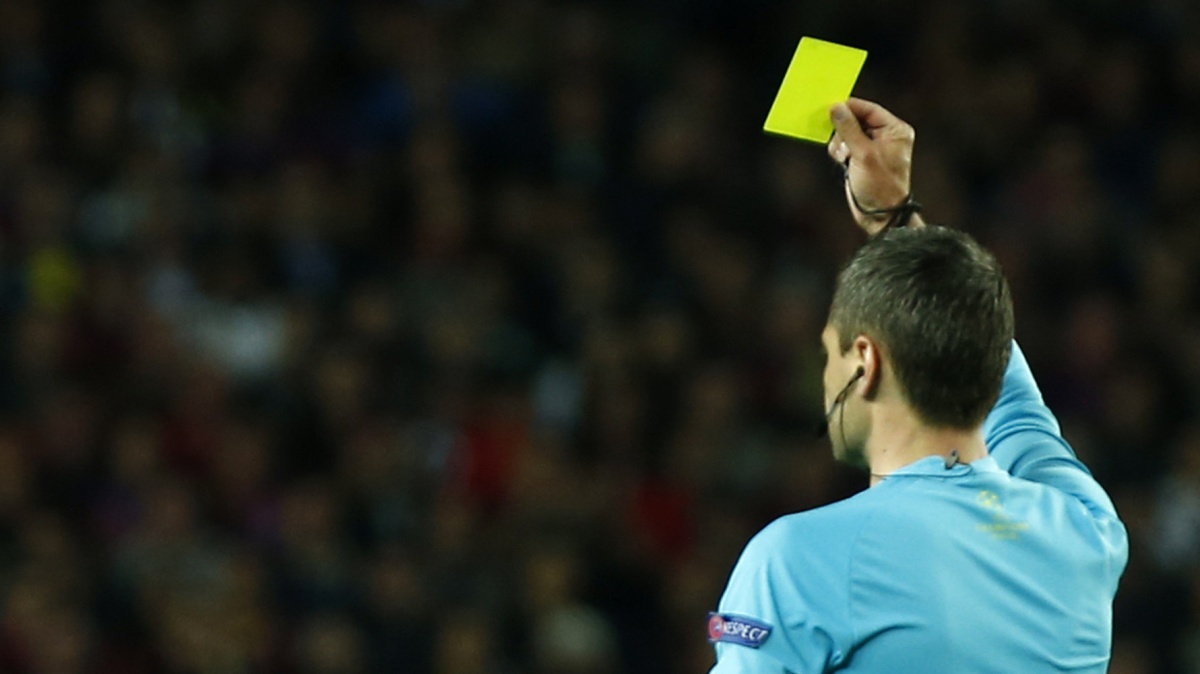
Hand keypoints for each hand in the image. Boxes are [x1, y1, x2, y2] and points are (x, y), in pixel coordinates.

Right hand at [827, 98, 919, 235]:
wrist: (880, 215)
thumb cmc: (880, 185)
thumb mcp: (863, 154)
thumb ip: (849, 128)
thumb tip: (836, 107)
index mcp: (894, 130)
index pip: (868, 109)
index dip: (849, 108)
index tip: (830, 108)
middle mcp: (885, 136)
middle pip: (855, 119)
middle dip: (844, 131)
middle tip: (842, 144)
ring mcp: (871, 147)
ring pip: (846, 132)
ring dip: (840, 143)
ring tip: (846, 158)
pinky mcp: (860, 158)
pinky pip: (843, 145)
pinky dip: (839, 152)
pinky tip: (844, 163)